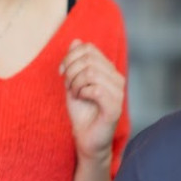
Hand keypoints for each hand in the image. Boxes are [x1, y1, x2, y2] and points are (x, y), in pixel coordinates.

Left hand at [60, 39, 124, 160]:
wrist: (85, 139)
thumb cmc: (81, 112)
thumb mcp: (73, 83)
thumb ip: (75, 62)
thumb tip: (77, 41)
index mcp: (109, 70)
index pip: (88, 48)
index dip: (70, 57)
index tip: (62, 72)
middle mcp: (117, 78)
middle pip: (88, 59)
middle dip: (71, 71)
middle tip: (69, 87)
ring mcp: (118, 93)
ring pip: (91, 72)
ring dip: (75, 83)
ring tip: (75, 94)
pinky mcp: (115, 107)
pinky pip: (96, 89)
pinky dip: (82, 92)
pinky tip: (81, 99)